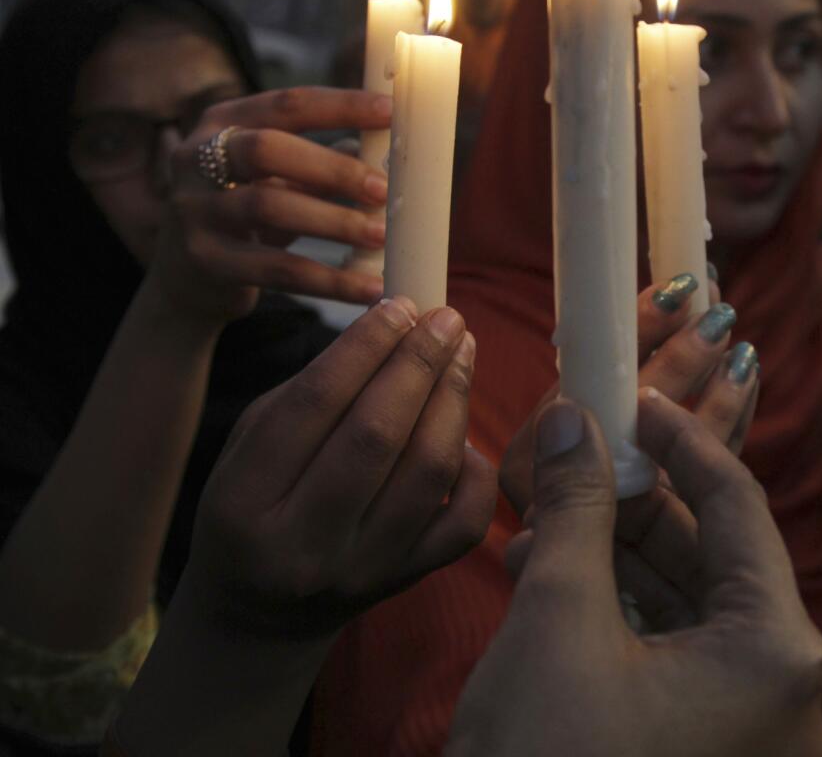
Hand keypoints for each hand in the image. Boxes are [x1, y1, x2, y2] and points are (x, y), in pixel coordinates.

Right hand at [152, 87, 393, 319]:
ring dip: (333, 221)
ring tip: (380, 236)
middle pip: (267, 148)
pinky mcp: (204, 260)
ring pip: (268, 207)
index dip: (340, 106)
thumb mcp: (279, 179)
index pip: (286, 104)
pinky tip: (367, 287)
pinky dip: (328, 280)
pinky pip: (275, 269)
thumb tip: (390, 154)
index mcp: (223, 122)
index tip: (389, 111)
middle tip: (382, 189)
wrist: (187, 279)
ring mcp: (193, 208)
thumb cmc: (247, 214)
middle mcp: (196, 157)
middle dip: (332, 168)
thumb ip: (323, 163)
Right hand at [183, 295, 496, 639]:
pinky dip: (476, 468)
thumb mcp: (248, 447)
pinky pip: (464, 521)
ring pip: (428, 471)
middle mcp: (302, 544)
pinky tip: (462, 431)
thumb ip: (312, 390)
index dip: (367, 346)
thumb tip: (394, 325)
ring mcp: (360, 570)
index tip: (401, 305)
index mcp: (244, 501)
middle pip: (378, 435)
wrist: (259, 615)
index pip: (316, 404)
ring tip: (462, 354)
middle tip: (447, 318)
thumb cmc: (254, 505)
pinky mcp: (404, 583)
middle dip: (420, 364)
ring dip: (454, 400)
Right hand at [445, 393, 821, 756]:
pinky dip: (614, 616)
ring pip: (684, 607)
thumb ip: (577, 509)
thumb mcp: (558, 622)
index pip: (736, 503)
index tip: (630, 398)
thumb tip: (574, 416)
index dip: (680, 438)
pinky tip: (546, 582)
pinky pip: (671, 657)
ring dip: (611, 559)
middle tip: (571, 458)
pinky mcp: (709, 747)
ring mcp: (748, 725)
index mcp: (775, 647)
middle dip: (630, 504)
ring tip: (537, 524)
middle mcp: (781, 685)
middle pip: (710, 555)